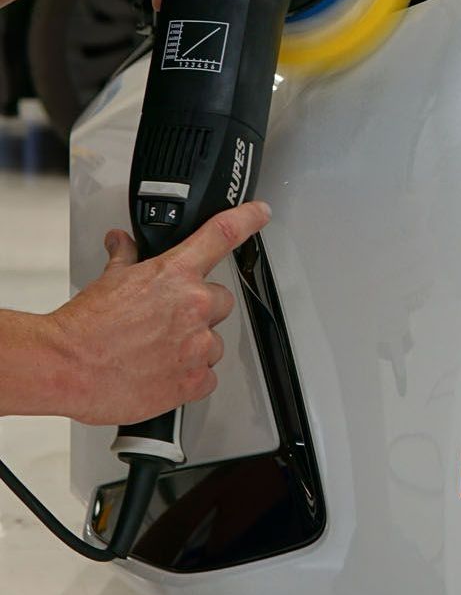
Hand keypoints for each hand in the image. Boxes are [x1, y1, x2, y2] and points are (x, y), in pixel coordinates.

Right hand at [38, 200, 271, 424]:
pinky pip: (207, 377)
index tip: (260, 213)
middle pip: (221, 301)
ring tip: (157, 351)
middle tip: (166, 321)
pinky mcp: (193, 381)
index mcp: (176, 275)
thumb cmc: (84, 327)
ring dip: (194, 345)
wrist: (65, 367)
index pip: (222, 234)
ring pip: (214, 342)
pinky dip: (190, 376)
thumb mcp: (108, 280)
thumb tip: (124, 242)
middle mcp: (194, 306)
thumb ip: (126, 257)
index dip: (248, 219)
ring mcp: (197, 345)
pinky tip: (163, 373)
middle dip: (199, 310)